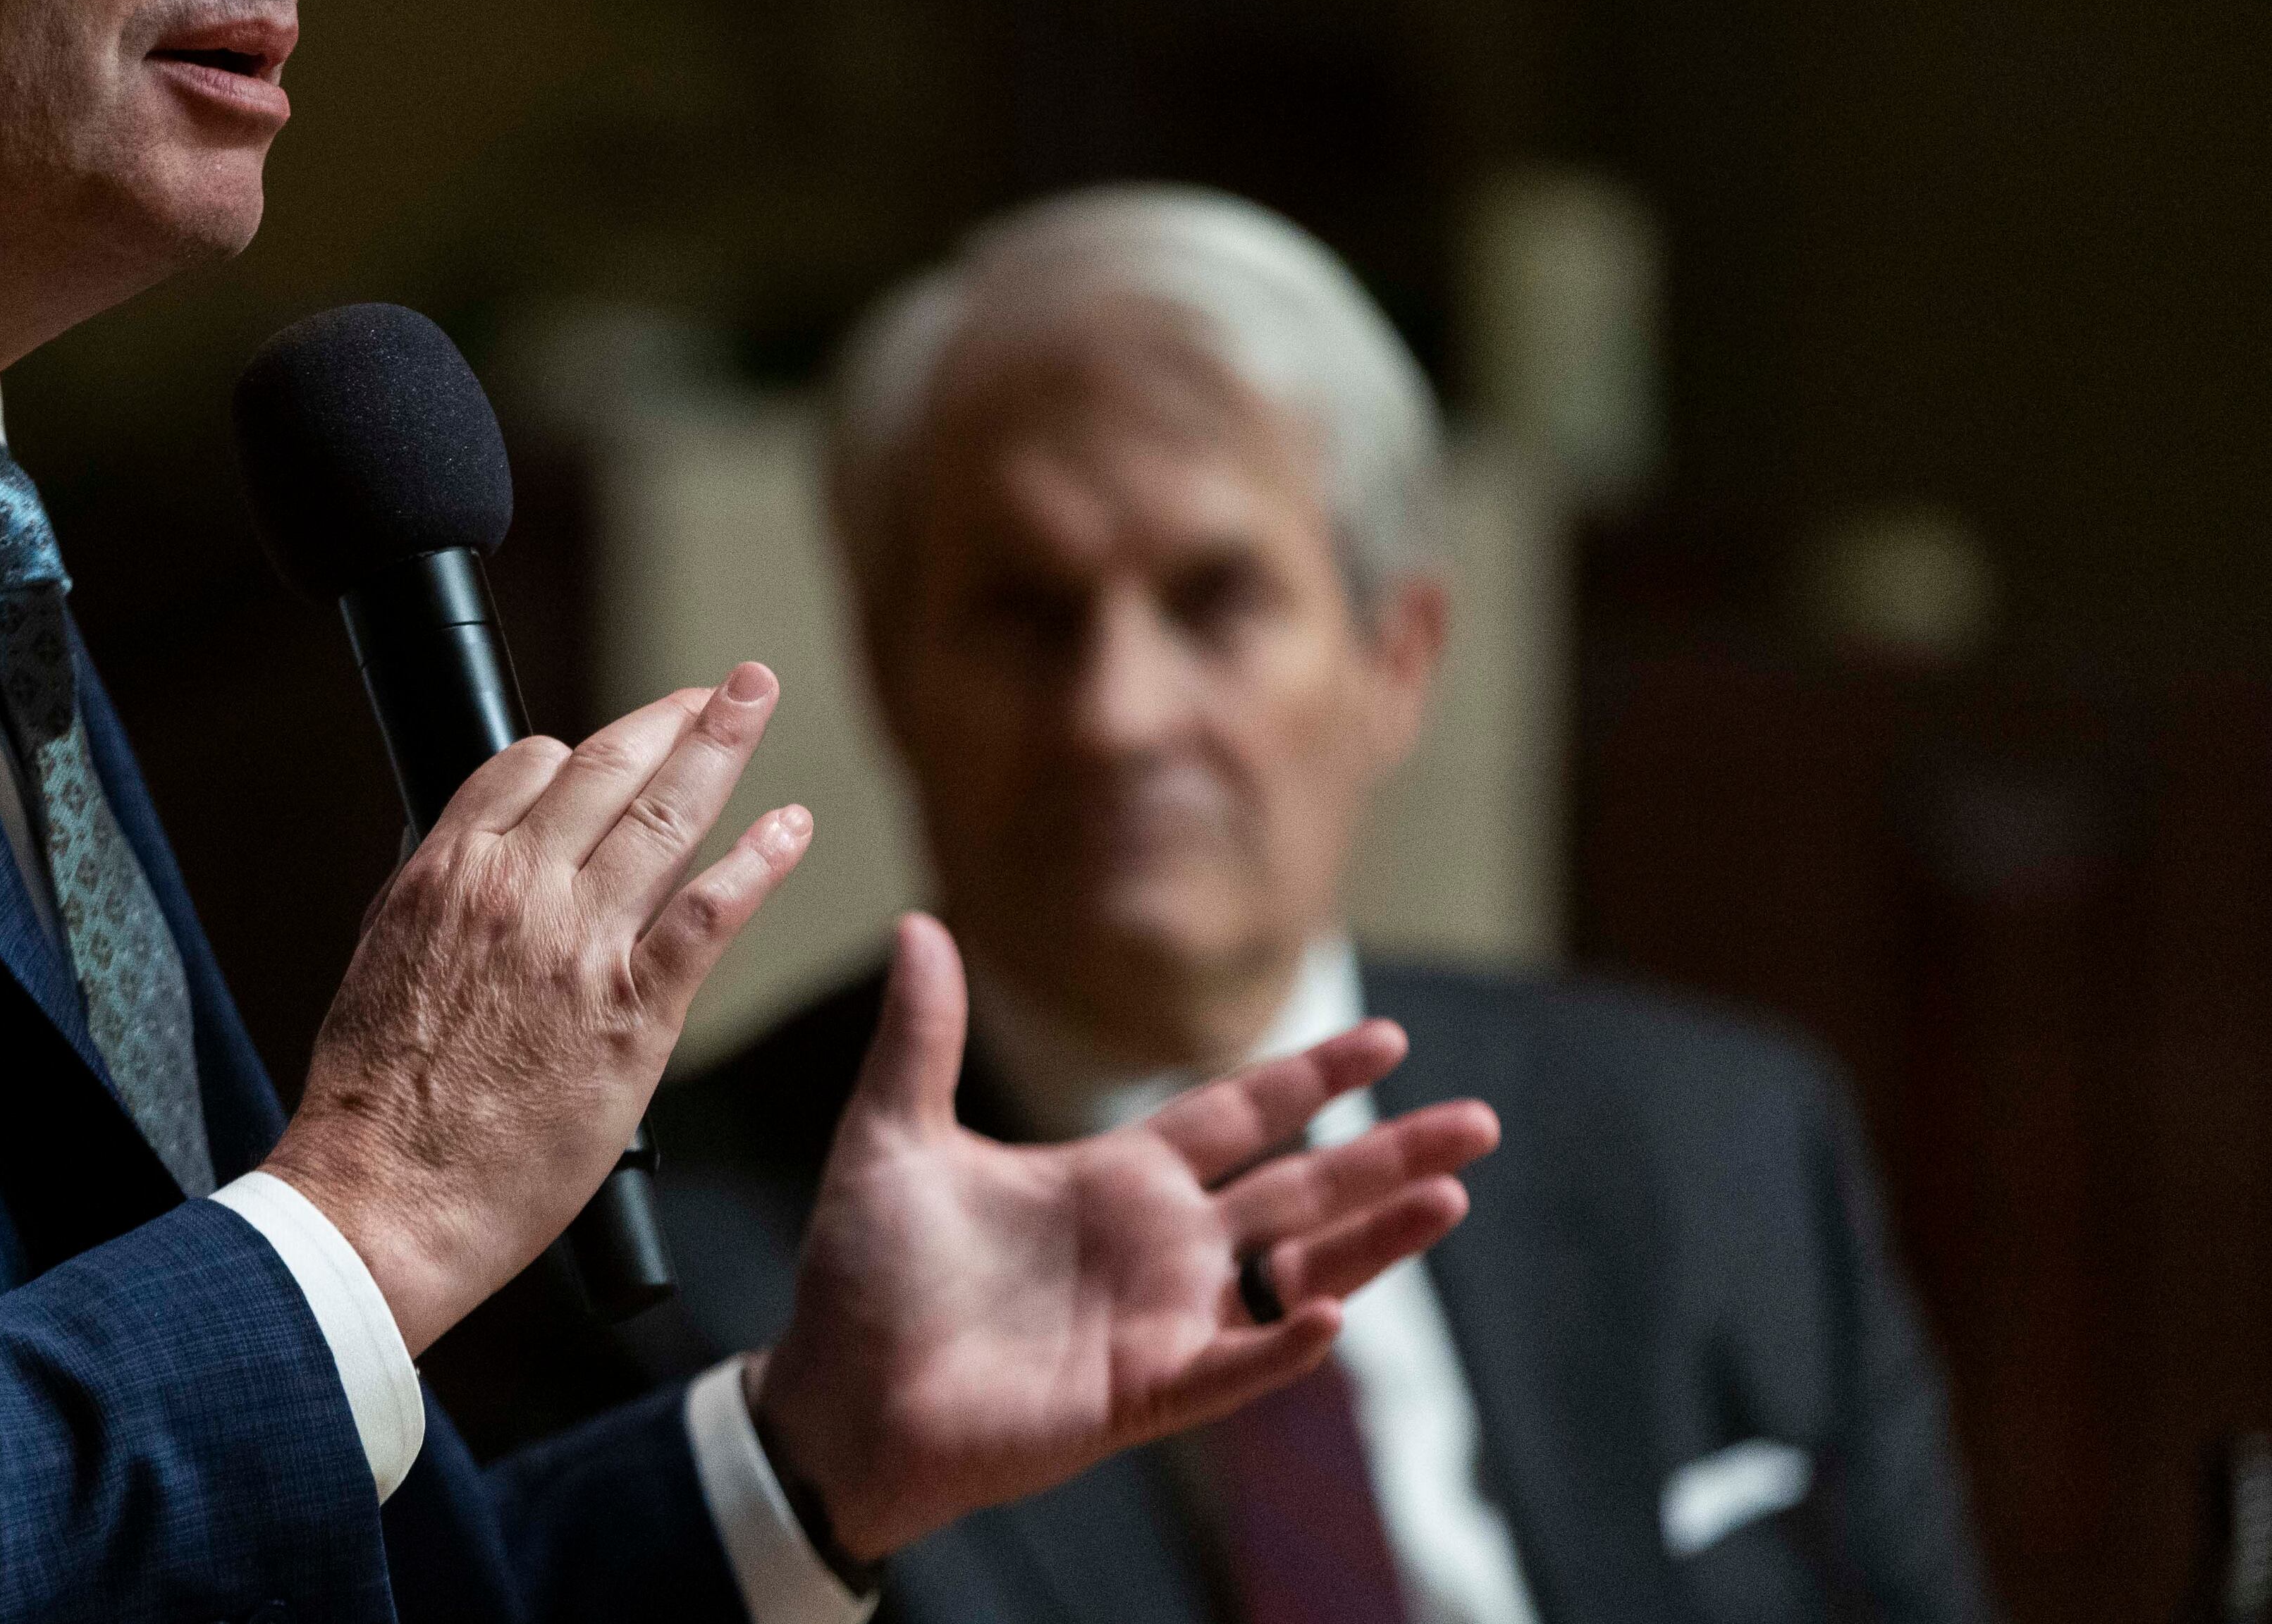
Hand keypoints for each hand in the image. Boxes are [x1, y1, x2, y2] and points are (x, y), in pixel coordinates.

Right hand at [265, 663, 810, 1351]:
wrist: (387, 1196)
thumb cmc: (373, 1105)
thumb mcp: (380, 964)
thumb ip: (434, 905)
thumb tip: (460, 869)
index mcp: (448, 874)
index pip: (526, 766)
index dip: (579, 752)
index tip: (613, 752)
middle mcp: (517, 888)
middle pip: (609, 768)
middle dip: (672, 716)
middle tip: (719, 689)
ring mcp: (579, 944)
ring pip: (665, 812)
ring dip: (722, 745)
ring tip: (755, 701)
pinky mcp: (634, 1010)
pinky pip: (710, 910)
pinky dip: (758, 859)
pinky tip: (789, 828)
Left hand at [750, 913, 1500, 1559]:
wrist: (834, 1395)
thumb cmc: (866, 1276)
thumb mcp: (893, 1136)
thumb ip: (922, 1036)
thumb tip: (917, 922)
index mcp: (1112, 1179)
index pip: (1237, 1116)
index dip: (1309, 1077)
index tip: (1390, 1037)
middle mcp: (1155, 1246)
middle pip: (1298, 1190)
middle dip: (1387, 1155)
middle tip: (1482, 1120)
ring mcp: (1157, 1321)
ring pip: (1295, 1277)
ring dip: (1372, 1242)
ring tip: (1452, 1196)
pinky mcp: (1139, 1393)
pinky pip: (1230, 1365)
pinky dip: (1279, 1344)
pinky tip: (1331, 1312)